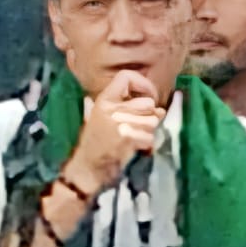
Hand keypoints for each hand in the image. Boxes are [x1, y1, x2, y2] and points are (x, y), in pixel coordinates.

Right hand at [64, 70, 164, 195]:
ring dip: (149, 132)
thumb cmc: (95, 144)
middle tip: (140, 126)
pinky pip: (150, 137)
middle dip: (150, 116)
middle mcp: (111, 108)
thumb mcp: (104, 118)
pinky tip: (136, 149)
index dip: (144, 85)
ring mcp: (119, 123)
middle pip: (148, 103)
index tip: (147, 98)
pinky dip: (147, 146)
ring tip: (135, 139)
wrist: (86, 170)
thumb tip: (159, 109)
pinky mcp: (127, 139)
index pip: (126, 76)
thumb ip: (126, 108)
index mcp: (103, 100)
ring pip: (153, 121)